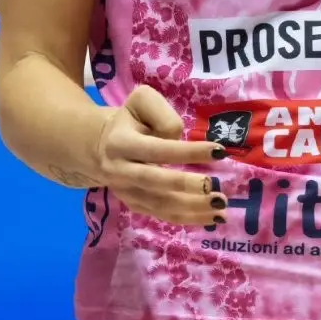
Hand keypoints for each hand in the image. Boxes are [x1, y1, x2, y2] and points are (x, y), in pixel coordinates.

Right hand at [91, 84, 226, 226]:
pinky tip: (212, 218)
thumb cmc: (131, 119)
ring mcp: (126, 192)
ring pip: (159, 204)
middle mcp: (120, 171)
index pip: (156, 149)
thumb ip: (161, 114)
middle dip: (185, 185)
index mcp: (121, 142)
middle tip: (214, 187)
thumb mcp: (141, 101)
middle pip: (154, 181)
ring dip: (191, 208)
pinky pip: (162, 214)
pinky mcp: (135, 204)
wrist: (100, 145)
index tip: (219, 151)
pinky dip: (187, 218)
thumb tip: (178, 137)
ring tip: (220, 208)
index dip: (187, 152)